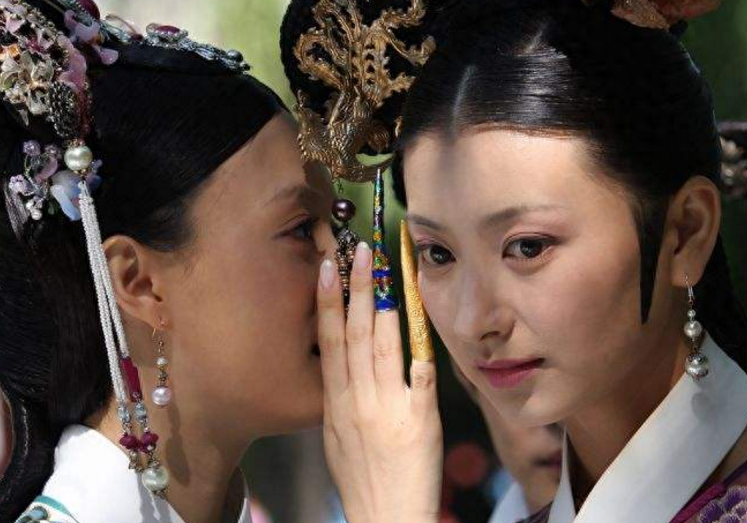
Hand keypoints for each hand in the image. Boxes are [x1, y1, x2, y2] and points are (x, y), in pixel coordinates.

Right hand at [317, 241, 442, 522]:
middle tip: (359, 250)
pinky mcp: (420, 419)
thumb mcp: (337, 436)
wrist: (386, 520)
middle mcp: (358, 401)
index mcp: (334, 404)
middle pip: (355, 335)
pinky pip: (420, 375)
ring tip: (383, 269)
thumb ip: (342, 396)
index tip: (326, 267)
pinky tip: (416, 314)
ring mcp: (389, 408)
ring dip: (382, 304)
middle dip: (356, 288)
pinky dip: (418, 344)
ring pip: (383, 346)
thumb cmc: (361, 481)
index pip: (329, 343)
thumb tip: (344, 361)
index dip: (327, 302)